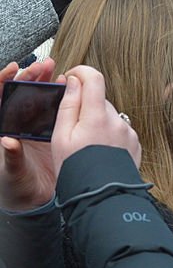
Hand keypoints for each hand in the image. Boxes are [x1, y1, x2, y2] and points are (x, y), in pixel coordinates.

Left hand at [0, 59, 57, 209]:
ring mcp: (35, 128)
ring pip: (39, 99)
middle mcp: (18, 125)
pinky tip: (71, 91)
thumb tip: (8, 141)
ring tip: (59, 72)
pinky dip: (63, 99)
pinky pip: (56, 112)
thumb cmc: (15, 187)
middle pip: (21, 93)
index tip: (14, 68)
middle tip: (45, 66)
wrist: (36, 201)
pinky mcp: (52, 133)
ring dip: (48, 83)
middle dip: (31, 77)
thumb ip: (10, 157)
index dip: (4, 80)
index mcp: (4, 129)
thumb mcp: (11, 173)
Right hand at [50, 65, 141, 177]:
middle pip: (100, 99)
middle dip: (85, 106)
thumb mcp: (61, 137)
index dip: (81, 72)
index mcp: (97, 116)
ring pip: (109, 116)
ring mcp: (129, 132)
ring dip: (97, 123)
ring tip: (87, 147)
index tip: (71, 78)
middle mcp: (118, 120)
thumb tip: (75, 81)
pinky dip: (109, 135)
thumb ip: (68, 105)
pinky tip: (100, 152)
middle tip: (72, 129)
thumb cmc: (76, 169)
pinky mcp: (136, 143)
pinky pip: (120, 130)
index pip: (95, 78)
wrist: (102, 198)